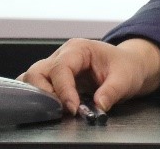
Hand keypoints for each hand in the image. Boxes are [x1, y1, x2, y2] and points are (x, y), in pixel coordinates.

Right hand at [18, 37, 159, 113]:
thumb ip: (112, 92)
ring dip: (37, 97)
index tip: (72, 109)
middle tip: (60, 111)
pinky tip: (50, 110)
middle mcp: (62, 55)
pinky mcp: (52, 80)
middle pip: (37, 72)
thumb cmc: (126, 67)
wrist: (129, 67)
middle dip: (44, 94)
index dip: (63, 91)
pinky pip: (35, 88)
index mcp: (78, 49)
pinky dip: (37, 99)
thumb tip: (98, 106)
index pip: (60, 69)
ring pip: (30, 80)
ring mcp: (54, 67)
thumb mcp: (125, 78)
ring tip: (55, 110)